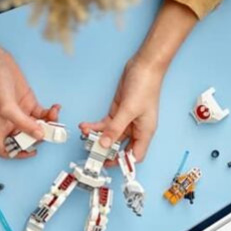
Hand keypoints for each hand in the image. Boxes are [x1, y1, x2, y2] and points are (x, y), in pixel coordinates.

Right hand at [0, 17, 59, 157]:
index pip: (7, 150)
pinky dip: (50, 114)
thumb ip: (24, 124)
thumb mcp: (7, 108)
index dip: (18, 154)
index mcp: (0, 128)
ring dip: (48, 125)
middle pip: (27, 138)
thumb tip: (39, 136)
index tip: (32, 151)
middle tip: (51, 131)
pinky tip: (54, 108)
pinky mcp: (29, 103)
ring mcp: (21, 113)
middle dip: (40, 136)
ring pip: (38, 127)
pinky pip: (43, 114)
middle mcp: (11, 123)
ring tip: (54, 117)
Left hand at [80, 0, 197, 164]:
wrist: (144, 65)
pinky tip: (86, 126)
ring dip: (97, 137)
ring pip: (110, 136)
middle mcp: (136, 129)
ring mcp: (126, 121)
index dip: (123, 163)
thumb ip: (115, 129)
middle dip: (106, 151)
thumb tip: (105, 144)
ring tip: (85, 136)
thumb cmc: (145, 86)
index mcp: (145, 132)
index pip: (135, 156)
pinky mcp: (117, 112)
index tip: (108, 164)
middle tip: (91, 155)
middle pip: (120, 147)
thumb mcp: (129, 110)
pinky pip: (105, 125)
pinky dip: (96, 127)